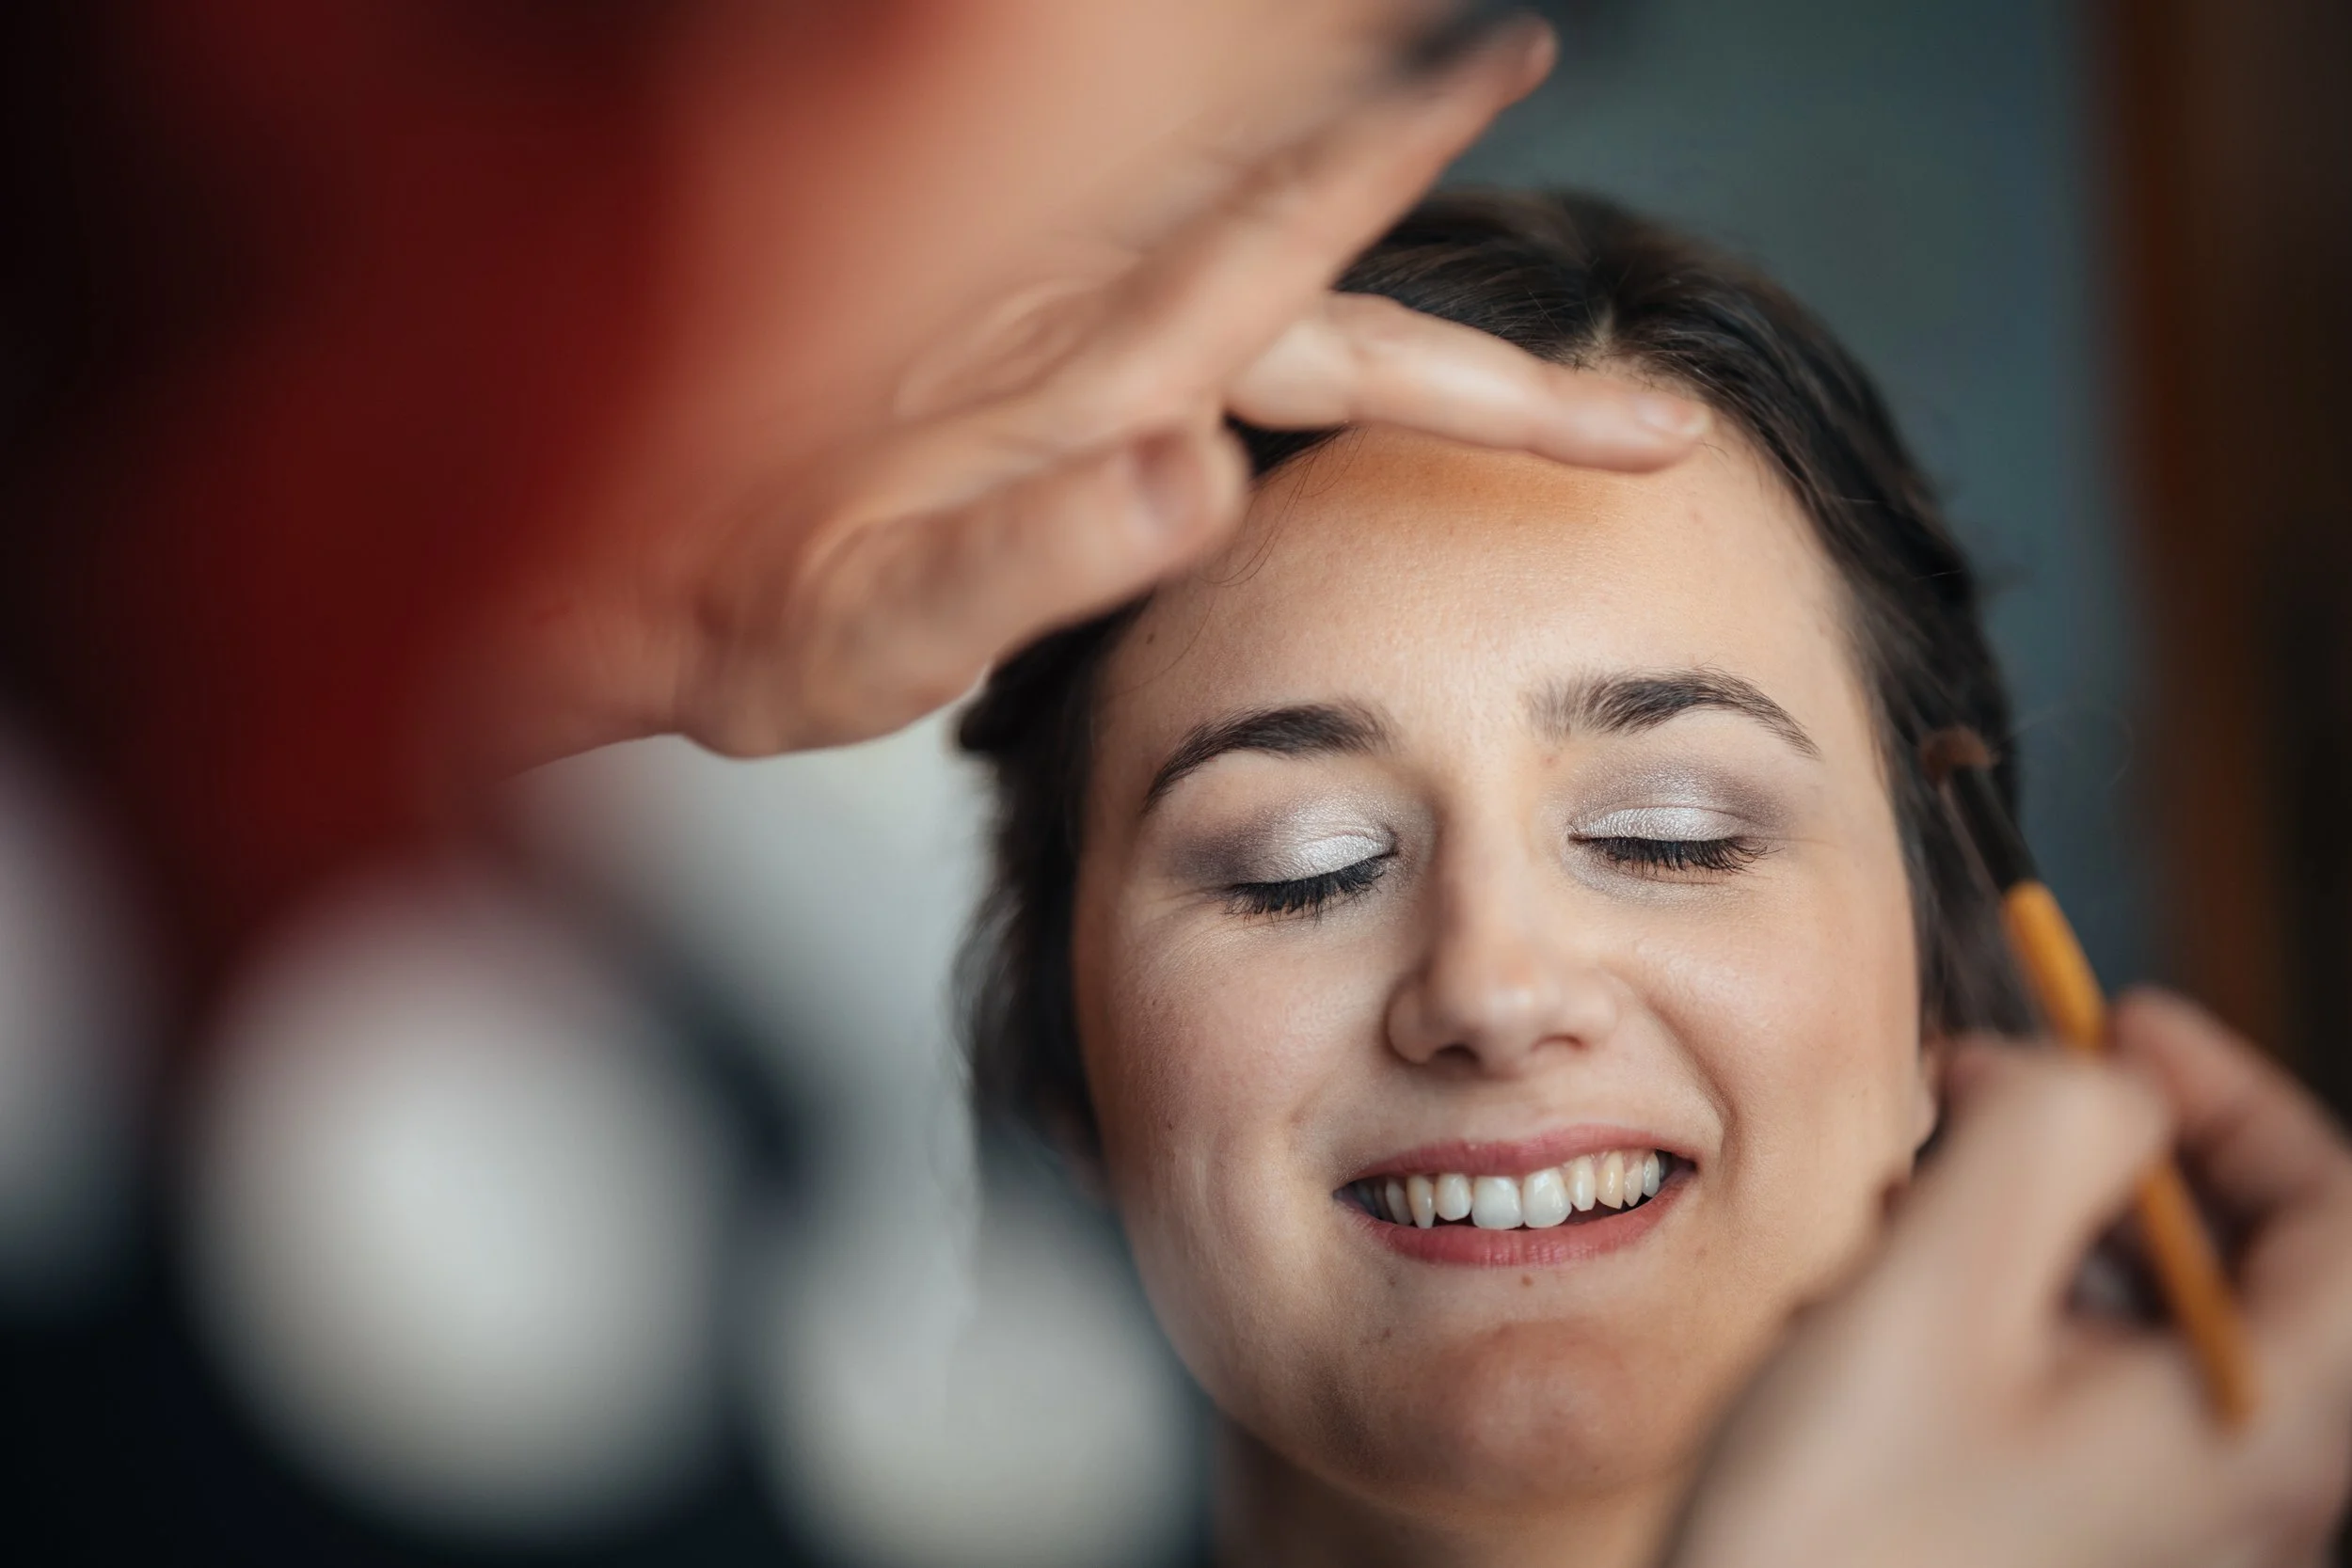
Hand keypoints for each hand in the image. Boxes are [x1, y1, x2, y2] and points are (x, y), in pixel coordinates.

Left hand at [493, 19, 1707, 763]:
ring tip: (1488, 283)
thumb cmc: (748, 625)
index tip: (1513, 66)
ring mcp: (1054, 356)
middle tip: (1613, 354)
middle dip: (1475, 319)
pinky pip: (1187, 315)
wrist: (616, 586)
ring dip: (1379, 266)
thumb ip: (1034, 554)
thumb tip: (1205, 472)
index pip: (1285, 260)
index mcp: (1078, 389)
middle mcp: (1080, 346)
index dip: (1403, 165)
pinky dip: (1279, 295)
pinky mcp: (1024, 384)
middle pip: (1319, 296)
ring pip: (1256, 281)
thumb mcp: (885, 626)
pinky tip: (1312, 326)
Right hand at [1663, 990, 2351, 1567]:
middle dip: (2106, 1149)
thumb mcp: (1931, 1295)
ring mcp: (2163, 1514)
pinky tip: (1881, 1305)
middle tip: (1986, 1087)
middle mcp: (2240, 1478)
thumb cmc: (1841, 1536)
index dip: (2237, 1095)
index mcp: (2256, 1428)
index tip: (2117, 1023)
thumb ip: (2042, 1142)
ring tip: (1903, 1207)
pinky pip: (2077, 1376)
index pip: (2339, 1219)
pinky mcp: (2078, 1527)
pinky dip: (1996, 1304)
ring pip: (2143, 1311)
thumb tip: (2101, 1077)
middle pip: (2242, 1258)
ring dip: (2031, 1222)